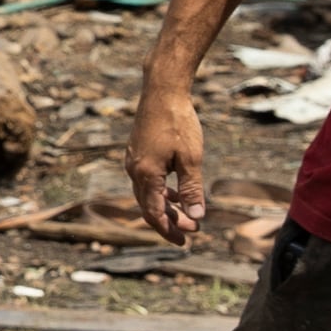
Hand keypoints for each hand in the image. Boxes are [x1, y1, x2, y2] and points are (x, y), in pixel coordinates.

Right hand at [130, 76, 207, 240]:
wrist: (162, 90)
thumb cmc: (178, 122)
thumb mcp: (191, 158)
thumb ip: (192, 189)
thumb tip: (196, 216)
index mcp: (146, 175)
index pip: (154, 213)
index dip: (169, 230)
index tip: (186, 240)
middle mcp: (134, 170)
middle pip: (149, 206)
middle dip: (170, 221)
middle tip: (193, 229)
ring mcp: (134, 160)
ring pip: (147, 193)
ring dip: (167, 206)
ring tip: (187, 214)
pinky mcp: (138, 152)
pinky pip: (147, 180)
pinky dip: (161, 190)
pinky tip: (176, 191)